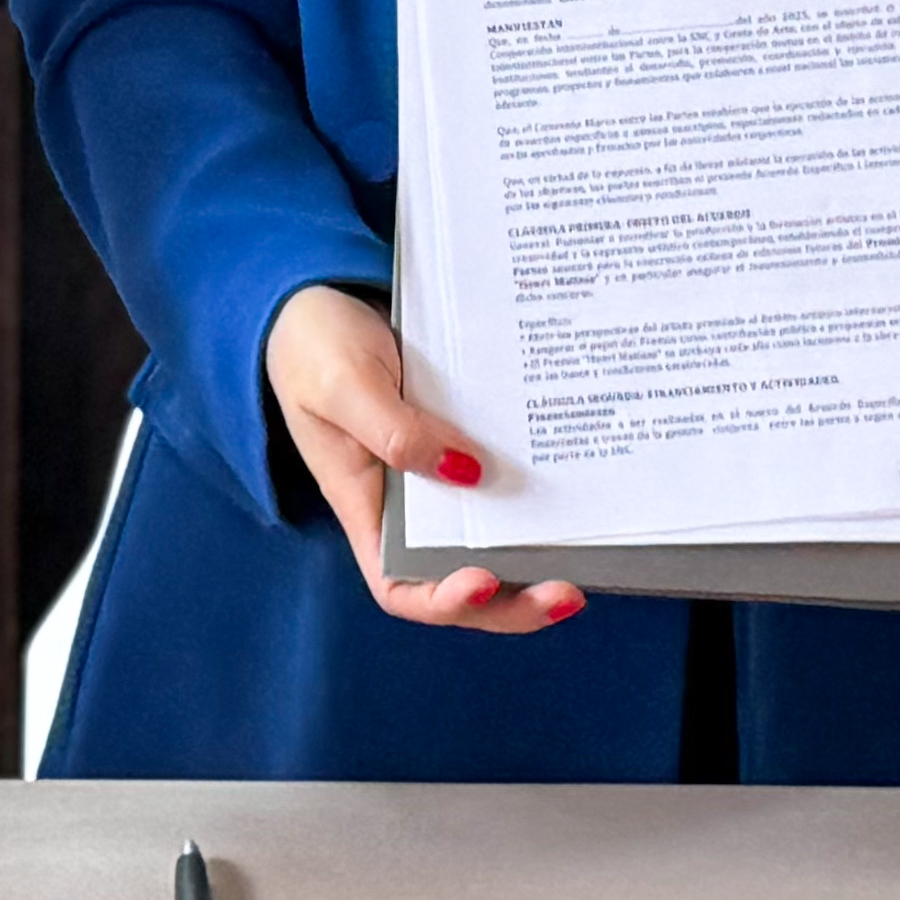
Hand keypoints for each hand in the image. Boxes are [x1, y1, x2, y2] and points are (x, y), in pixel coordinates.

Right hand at [262, 284, 585, 633]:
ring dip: (534, 562)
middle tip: (565, 593)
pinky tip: (571, 492)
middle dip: (512, 602)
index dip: (442, 600)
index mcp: (363, 504)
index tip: (483, 581)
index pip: (398, 584)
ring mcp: (435, 477)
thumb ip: (395, 432)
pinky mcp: (459, 443)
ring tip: (585, 563)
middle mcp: (403, 505)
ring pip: (488, 542)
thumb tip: (469, 474)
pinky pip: (500, 485)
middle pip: (458, 580)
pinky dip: (536, 502)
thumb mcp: (343, 384)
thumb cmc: (313, 346)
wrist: (320, 297)